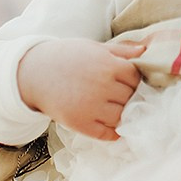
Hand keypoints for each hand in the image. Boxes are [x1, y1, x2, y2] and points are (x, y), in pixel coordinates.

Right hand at [16, 38, 143, 140]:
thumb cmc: (67, 57)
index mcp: (107, 65)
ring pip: (121, 116)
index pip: (136, 77)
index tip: (129, 81)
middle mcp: (102, 87)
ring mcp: (91, 107)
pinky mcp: (80, 124)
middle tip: (122, 95)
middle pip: (131, 97)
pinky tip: (112, 125)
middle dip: (130, 96)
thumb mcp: (94, 47)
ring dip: (123, 114)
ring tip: (115, 108)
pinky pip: (106, 133)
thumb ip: (121, 50)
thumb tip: (145, 51)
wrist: (34, 73)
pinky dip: (113, 132)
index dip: (135, 79)